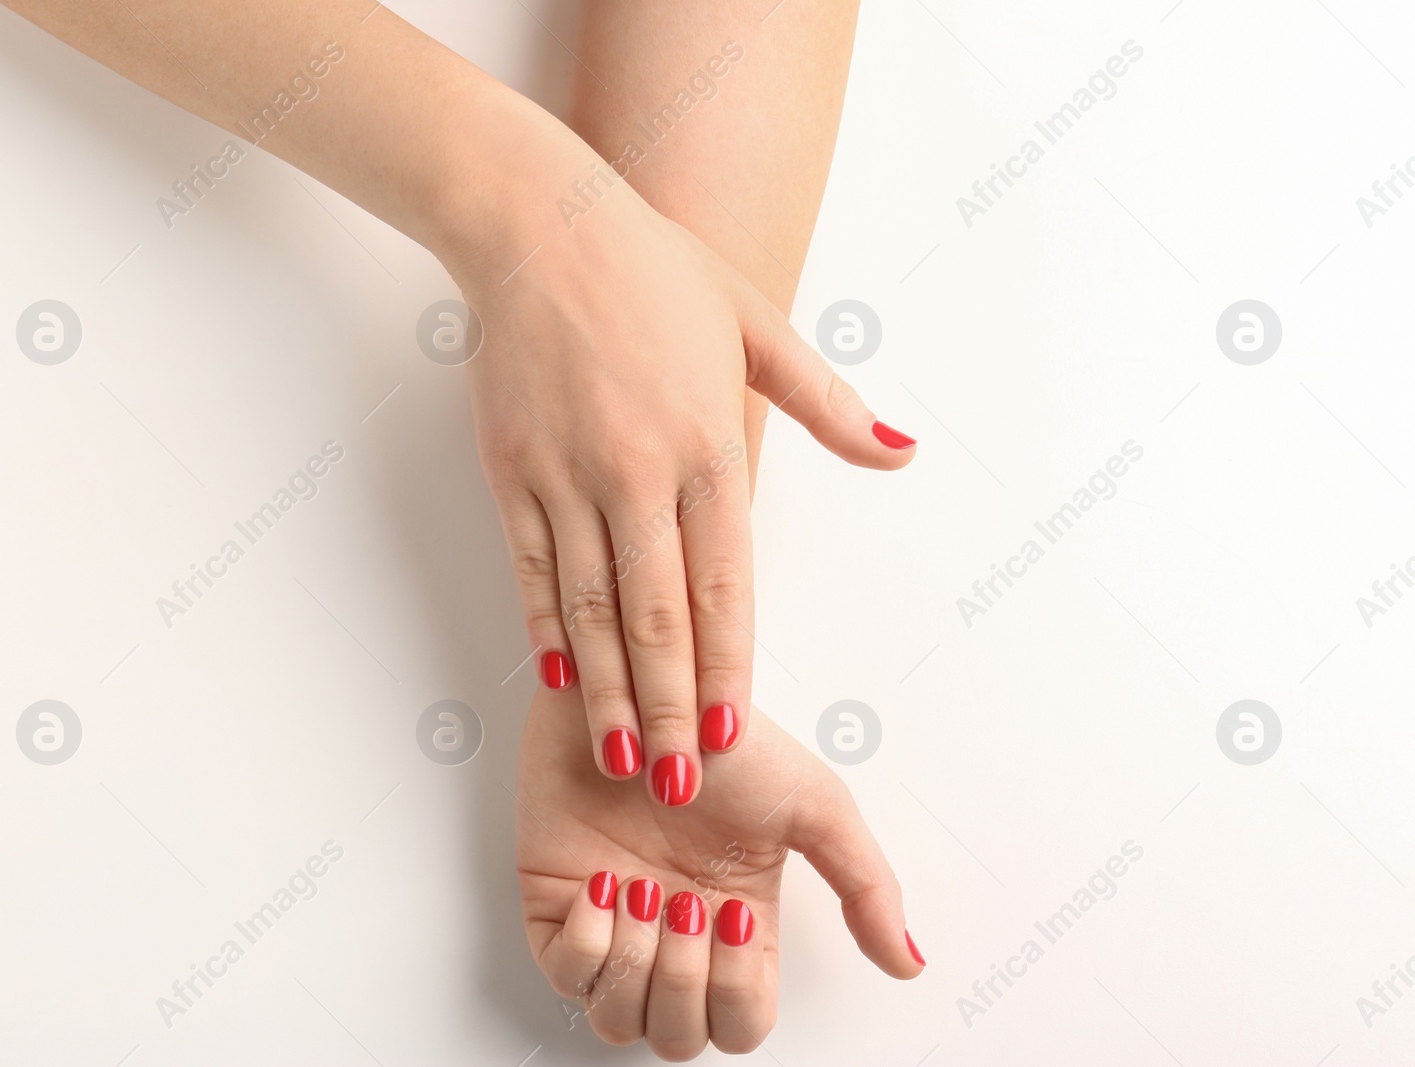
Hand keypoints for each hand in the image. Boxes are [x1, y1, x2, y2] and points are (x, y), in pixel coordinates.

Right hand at [462, 175, 916, 806]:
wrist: (541, 225)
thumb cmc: (656, 271)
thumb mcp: (758, 324)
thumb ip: (829, 405)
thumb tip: (903, 456)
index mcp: (707, 443)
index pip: (725, 580)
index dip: (731, 662)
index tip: (736, 731)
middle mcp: (637, 470)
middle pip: (657, 613)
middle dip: (673, 705)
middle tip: (682, 783)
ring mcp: (567, 475)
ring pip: (589, 606)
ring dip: (609, 690)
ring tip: (623, 757)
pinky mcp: (511, 473)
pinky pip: (532, 568)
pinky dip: (545, 630)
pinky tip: (560, 683)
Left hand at [515, 684, 924, 1058]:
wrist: (638, 690)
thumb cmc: (719, 737)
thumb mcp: (813, 803)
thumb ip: (864, 886)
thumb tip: (907, 961)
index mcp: (738, 924)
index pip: (742, 1021)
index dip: (738, 994)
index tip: (733, 918)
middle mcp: (677, 936)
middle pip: (682, 1034)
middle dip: (684, 981)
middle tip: (687, 904)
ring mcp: (615, 926)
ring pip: (620, 1019)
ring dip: (637, 965)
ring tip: (644, 891)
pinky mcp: (556, 907)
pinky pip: (563, 974)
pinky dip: (585, 943)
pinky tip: (602, 886)